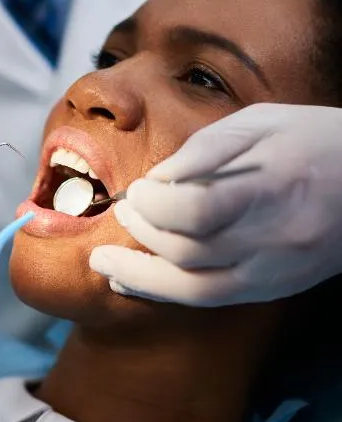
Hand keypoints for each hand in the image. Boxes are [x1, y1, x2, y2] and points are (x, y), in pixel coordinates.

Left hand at [89, 104, 341, 306]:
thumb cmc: (316, 140)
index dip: (155, 205)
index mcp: (272, 187)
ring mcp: (276, 270)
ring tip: (105, 263)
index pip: (199, 211)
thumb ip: (205, 149)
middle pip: (189, 252)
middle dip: (142, 234)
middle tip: (123, 212)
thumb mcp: (262, 121)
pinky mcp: (274, 287)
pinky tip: (137, 282)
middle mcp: (274, 238)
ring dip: (141, 278)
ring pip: (195, 290)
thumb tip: (156, 180)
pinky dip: (168, 292)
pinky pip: (212, 300)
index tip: (138, 191)